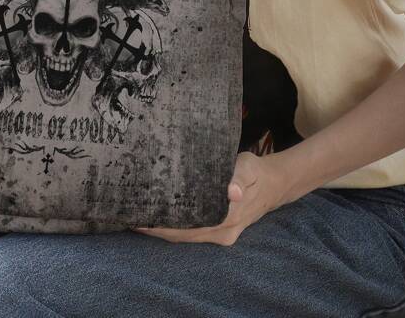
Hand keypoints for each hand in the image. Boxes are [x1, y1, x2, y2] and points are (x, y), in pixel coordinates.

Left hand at [130, 152, 290, 244]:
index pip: (189, 225)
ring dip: (163, 231)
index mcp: (229, 216)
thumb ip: (239, 176)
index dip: (164, 225)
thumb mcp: (249, 166)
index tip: (141, 217)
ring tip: (137, 219)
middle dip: (156, 229)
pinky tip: (159, 221)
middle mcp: (223, 231)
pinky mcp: (221, 233)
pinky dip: (175, 230)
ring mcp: (222, 235)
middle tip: (130, 216)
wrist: (274, 185)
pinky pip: (193, 235)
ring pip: (187, 237)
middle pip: (183, 235)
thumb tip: (232, 192)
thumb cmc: (255, 171)